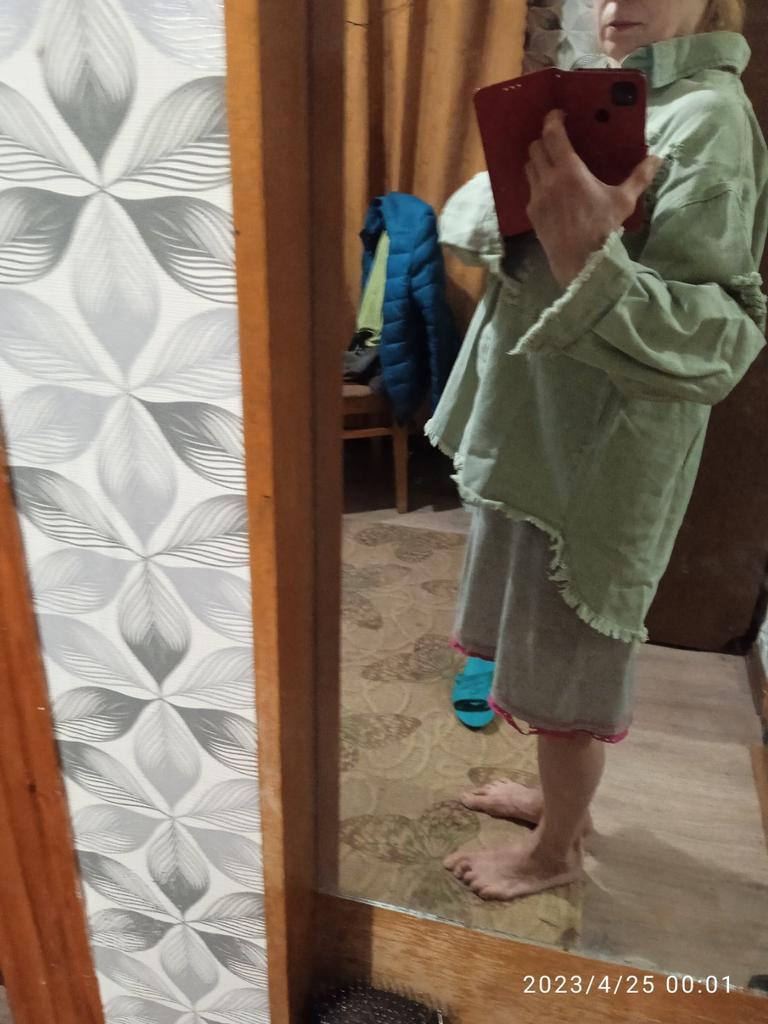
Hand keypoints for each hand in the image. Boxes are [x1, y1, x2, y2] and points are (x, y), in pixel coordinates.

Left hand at [525, 109, 661, 288]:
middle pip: (535, 148)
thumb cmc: (603, 229)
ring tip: (552, 162)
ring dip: (538, 160)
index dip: (552, 119)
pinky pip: (529, 190)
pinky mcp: (532, 214)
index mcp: (569, 171)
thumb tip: (658, 158)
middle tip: (557, 139)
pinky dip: (536, 183)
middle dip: (544, 139)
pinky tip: (549, 189)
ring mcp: (536, 198)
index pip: (552, 134)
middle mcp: (548, 180)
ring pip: (528, 167)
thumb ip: (639, 176)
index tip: (558, 114)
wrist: (581, 263)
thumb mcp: (624, 200)